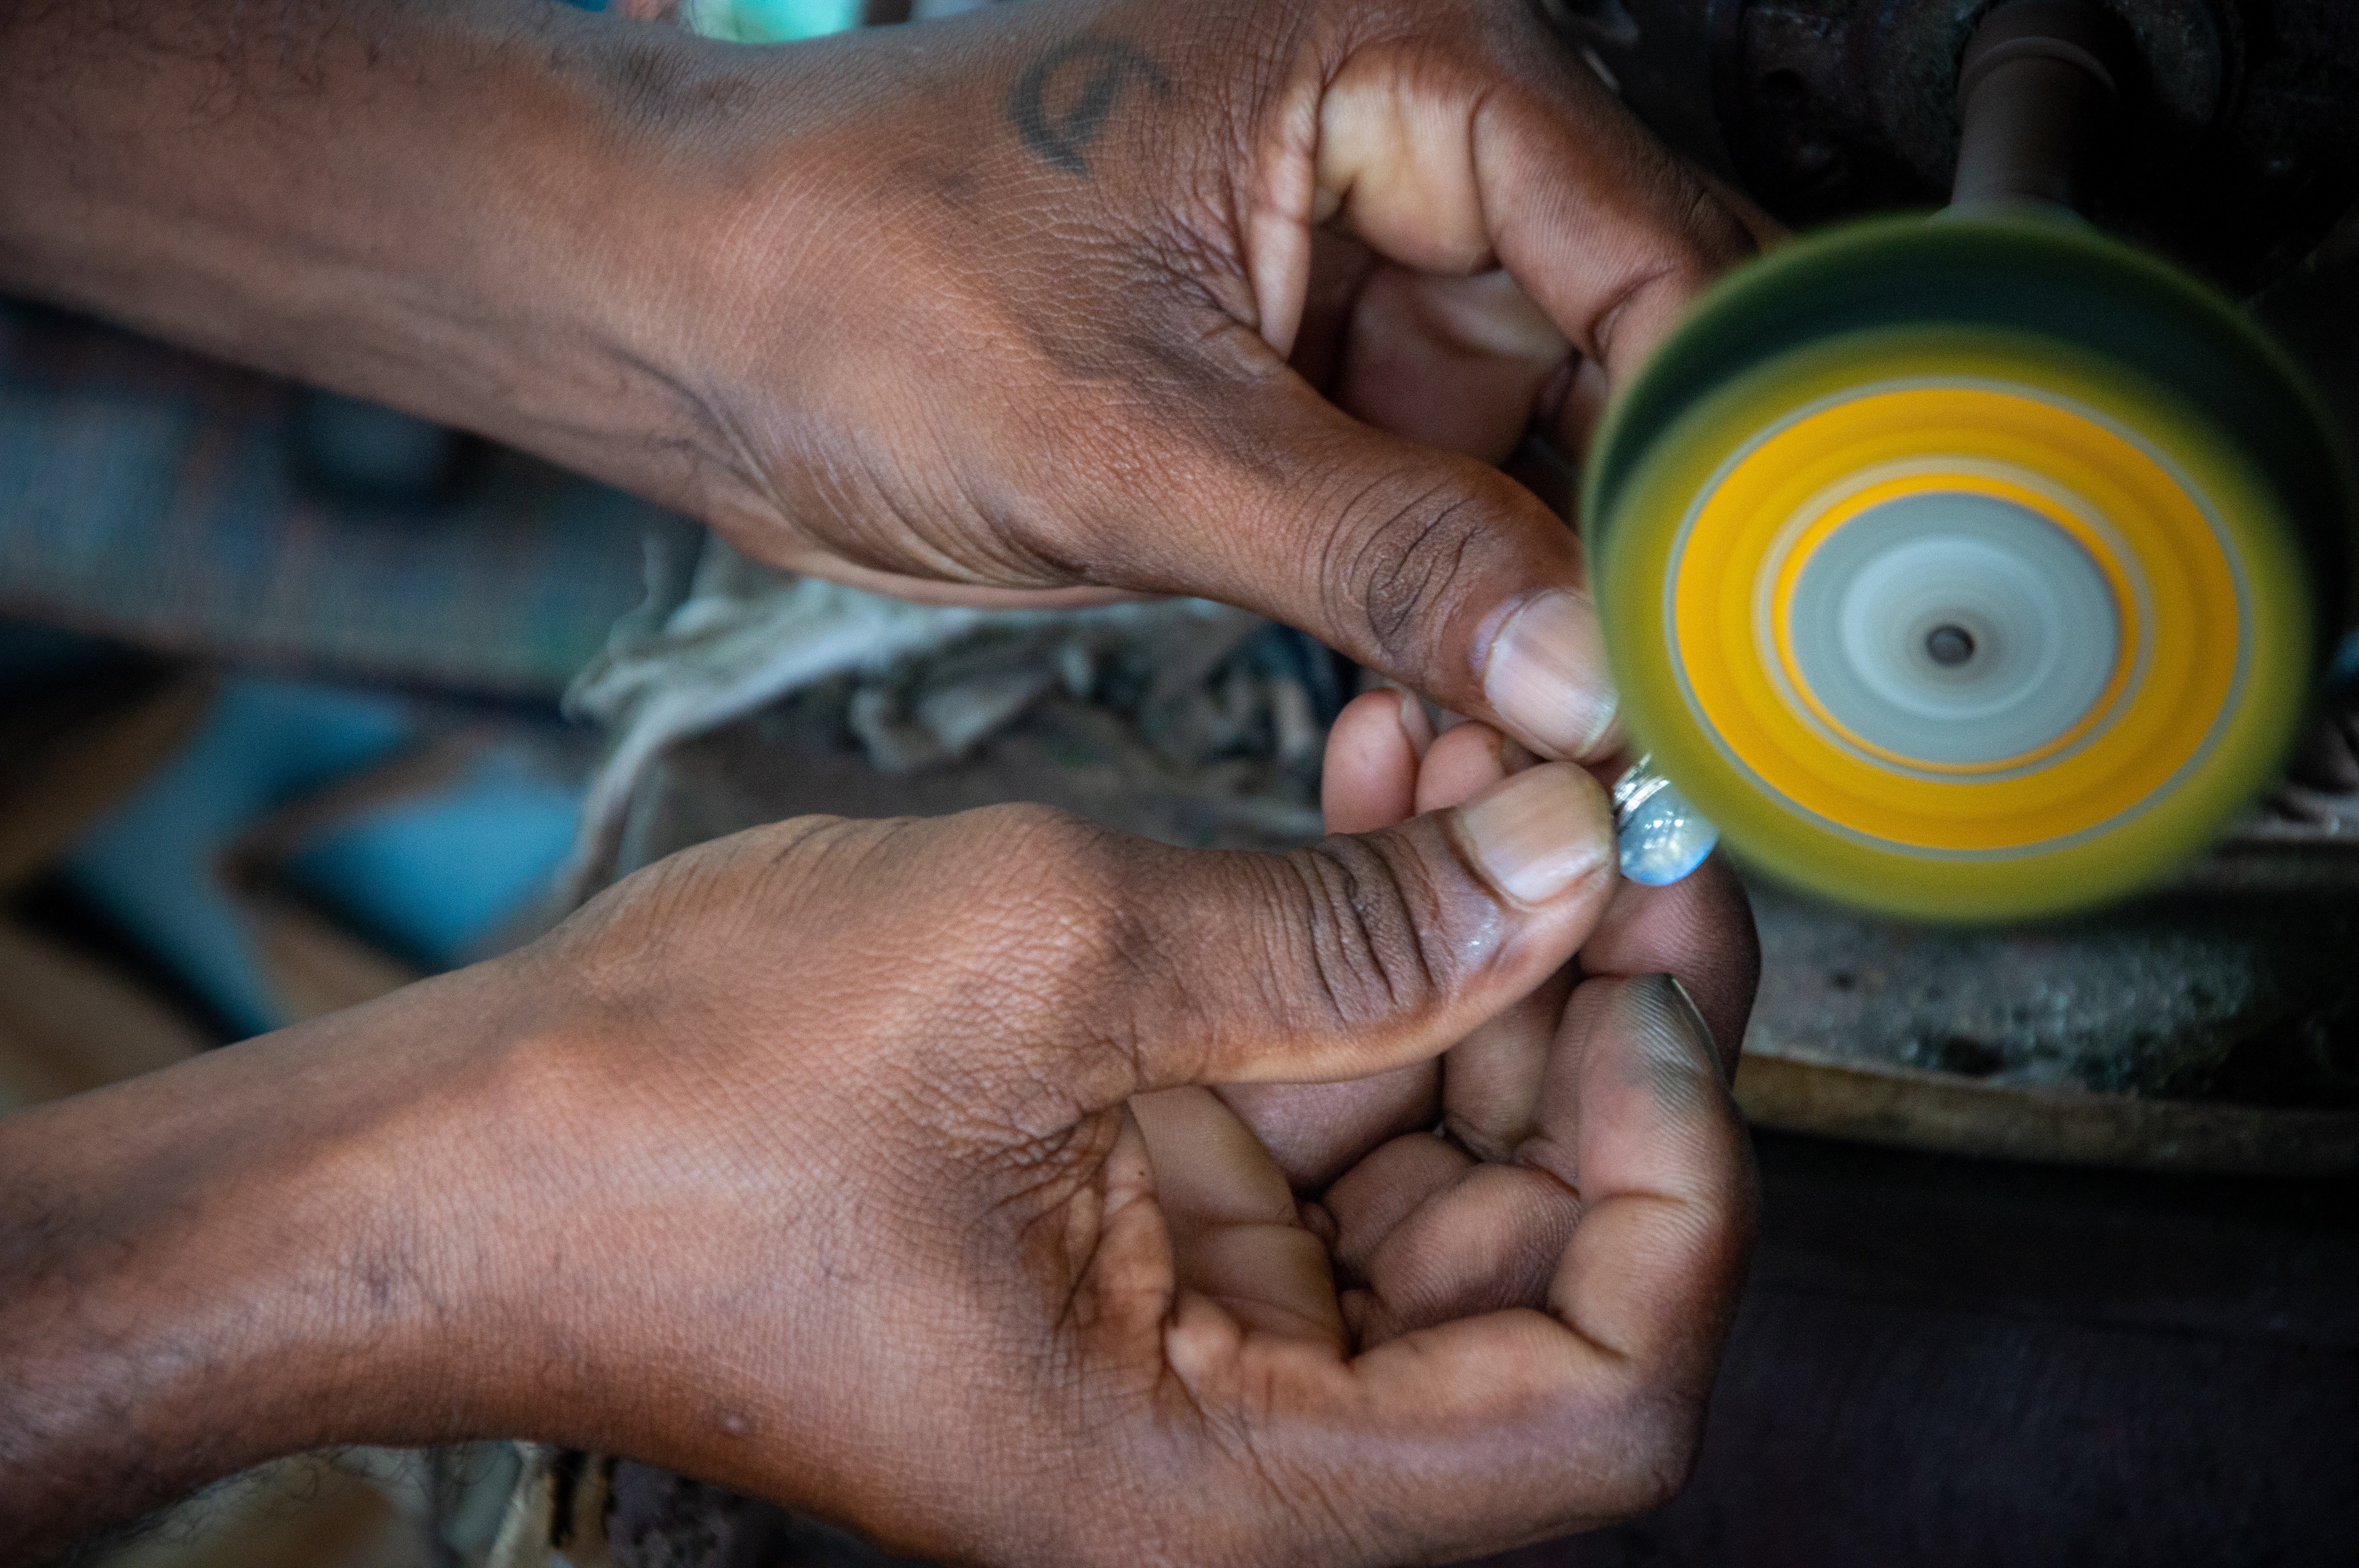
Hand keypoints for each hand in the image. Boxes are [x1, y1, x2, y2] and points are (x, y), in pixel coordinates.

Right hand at [1, 766, 1756, 1564]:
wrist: (461, 1153)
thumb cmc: (681, 1111)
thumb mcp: (1049, 967)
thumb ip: (1345, 940)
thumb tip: (1566, 869)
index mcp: (1206, 1481)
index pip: (1590, 1403)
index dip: (1672, 1190)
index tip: (1661, 984)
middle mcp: (1216, 1441)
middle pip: (1520, 1268)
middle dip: (1576, 1029)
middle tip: (1596, 816)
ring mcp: (1172, 1329)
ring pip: (1422, 1169)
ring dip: (1467, 960)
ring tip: (1470, 757)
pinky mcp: (1121, 1224)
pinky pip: (1305, 1113)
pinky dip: (1354, 967)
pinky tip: (1378, 798)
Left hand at [663, 0, 1755, 761]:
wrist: (694, 323)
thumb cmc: (851, 286)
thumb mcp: (1129, 435)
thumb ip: (1379, 549)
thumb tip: (1584, 666)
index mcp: (1393, 62)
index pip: (1648, 249)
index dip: (1705, 448)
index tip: (1734, 622)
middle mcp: (1407, 149)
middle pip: (1621, 349)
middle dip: (1638, 533)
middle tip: (1666, 711)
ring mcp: (1363, 271)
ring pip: (1544, 443)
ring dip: (1555, 593)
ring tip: (1565, 737)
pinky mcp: (1314, 380)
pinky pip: (1447, 497)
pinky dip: (1466, 606)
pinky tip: (1476, 711)